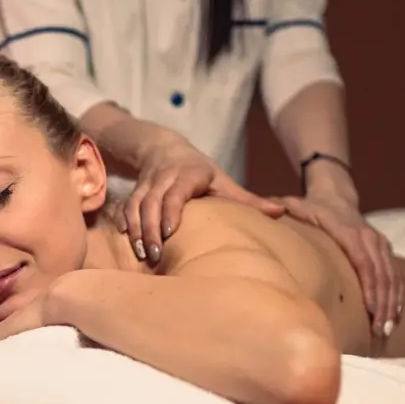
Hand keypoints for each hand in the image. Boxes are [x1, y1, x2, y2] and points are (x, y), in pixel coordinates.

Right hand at [113, 133, 283, 262]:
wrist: (163, 149)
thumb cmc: (199, 170)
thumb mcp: (223, 181)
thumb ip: (247, 199)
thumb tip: (280, 212)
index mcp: (189, 174)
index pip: (175, 193)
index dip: (170, 211)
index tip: (168, 232)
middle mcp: (164, 177)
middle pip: (152, 202)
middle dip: (150, 229)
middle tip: (154, 255)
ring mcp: (146, 185)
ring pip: (136, 206)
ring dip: (137, 230)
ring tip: (141, 253)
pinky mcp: (134, 191)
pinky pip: (125, 207)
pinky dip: (124, 222)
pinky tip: (126, 239)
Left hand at [268, 195, 403, 335]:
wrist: (335, 195)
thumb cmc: (309, 207)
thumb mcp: (293, 206)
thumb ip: (279, 210)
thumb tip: (273, 214)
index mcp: (348, 231)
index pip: (364, 262)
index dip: (369, 287)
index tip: (370, 311)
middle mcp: (369, 237)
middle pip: (381, 274)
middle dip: (382, 304)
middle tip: (380, 331)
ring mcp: (379, 243)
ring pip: (392, 276)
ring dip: (392, 304)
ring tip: (386, 330)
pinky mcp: (384, 249)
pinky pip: (396, 275)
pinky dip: (397, 296)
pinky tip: (395, 317)